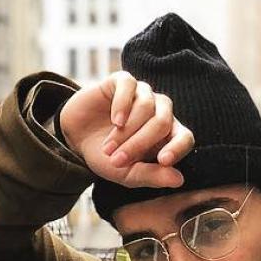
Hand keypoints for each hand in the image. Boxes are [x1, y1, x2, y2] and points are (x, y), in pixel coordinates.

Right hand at [58, 71, 194, 188]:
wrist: (76, 140)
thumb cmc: (107, 158)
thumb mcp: (128, 175)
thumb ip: (152, 176)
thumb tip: (179, 180)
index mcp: (166, 136)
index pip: (185, 137)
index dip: (178, 147)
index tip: (163, 160)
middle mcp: (159, 111)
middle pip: (162, 122)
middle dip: (139, 144)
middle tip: (117, 160)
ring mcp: (142, 93)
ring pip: (146, 106)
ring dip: (126, 131)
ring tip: (108, 148)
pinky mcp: (123, 81)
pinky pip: (129, 86)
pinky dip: (122, 104)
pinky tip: (114, 121)